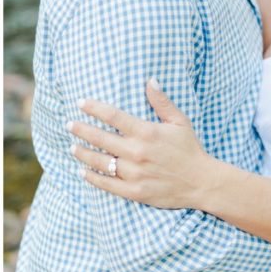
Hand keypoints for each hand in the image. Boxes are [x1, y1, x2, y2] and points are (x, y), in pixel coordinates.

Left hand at [68, 78, 215, 208]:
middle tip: (69, 124)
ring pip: (99, 161)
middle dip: (81, 130)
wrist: (201, 182)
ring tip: (72, 147)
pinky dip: (91, 177)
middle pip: (100, 138)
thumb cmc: (190, 149)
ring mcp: (134, 173)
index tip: (81, 103)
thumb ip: (162, 102)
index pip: (113, 116)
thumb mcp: (180, 122)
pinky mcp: (133, 191)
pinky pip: (106, 184)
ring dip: (82, 153)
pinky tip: (82, 171)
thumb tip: (151, 80)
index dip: (94, 108)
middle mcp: (137, 152)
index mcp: (147, 132)